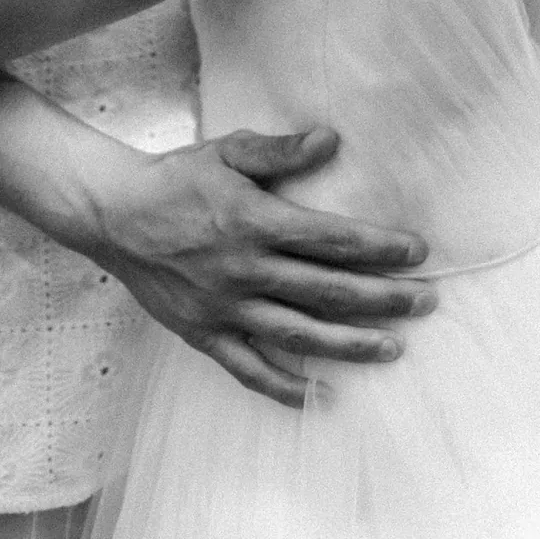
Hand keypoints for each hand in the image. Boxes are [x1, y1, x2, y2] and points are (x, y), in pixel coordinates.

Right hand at [75, 126, 435, 409]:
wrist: (114, 214)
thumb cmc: (178, 177)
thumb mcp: (229, 151)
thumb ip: (281, 151)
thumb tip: (331, 140)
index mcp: (255, 222)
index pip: (331, 240)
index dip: (378, 247)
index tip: (417, 253)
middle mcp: (244, 270)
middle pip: (327, 291)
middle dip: (382, 298)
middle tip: (425, 303)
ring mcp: (224, 308)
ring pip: (298, 335)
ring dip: (349, 345)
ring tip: (392, 349)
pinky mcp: (203, 334)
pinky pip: (248, 369)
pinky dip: (283, 388)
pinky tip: (317, 398)